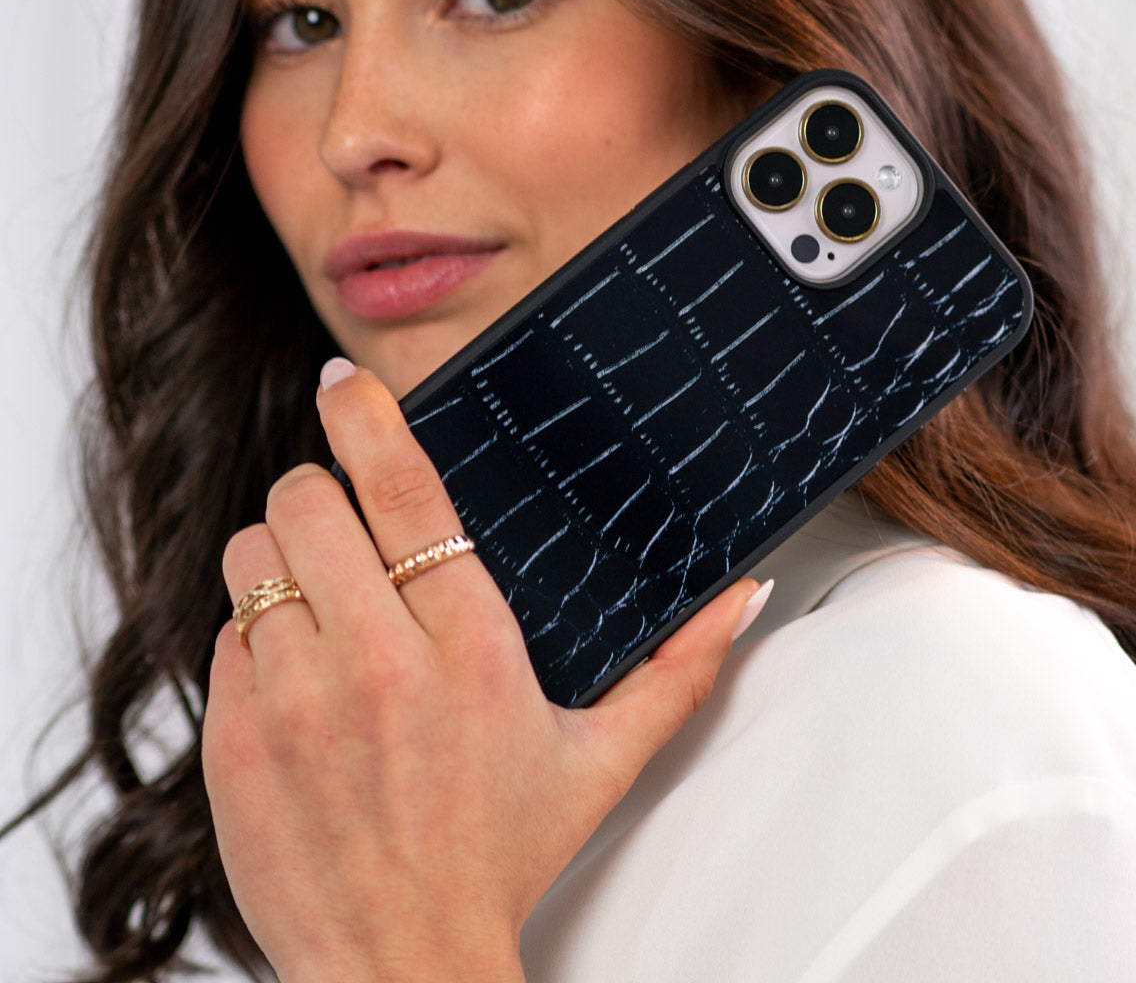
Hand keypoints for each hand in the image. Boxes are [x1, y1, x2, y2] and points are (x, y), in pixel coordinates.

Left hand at [203, 362, 764, 982]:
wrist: (400, 962)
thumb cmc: (500, 858)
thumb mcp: (602, 759)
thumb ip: (677, 670)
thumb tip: (740, 601)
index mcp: (471, 650)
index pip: (405, 492)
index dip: (368, 417)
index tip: (346, 382)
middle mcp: (375, 664)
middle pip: (307, 501)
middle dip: (322, 492)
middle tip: (349, 525)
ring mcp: (293, 701)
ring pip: (252, 553)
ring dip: (283, 556)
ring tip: (324, 599)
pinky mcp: (234, 739)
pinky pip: (224, 631)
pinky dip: (256, 632)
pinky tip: (300, 675)